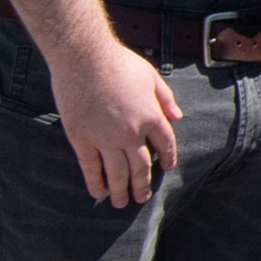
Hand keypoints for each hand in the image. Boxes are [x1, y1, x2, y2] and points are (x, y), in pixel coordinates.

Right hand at [52, 37, 182, 207]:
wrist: (83, 57)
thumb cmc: (119, 62)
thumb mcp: (151, 76)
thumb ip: (165, 98)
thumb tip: (178, 116)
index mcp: (152, 117)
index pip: (165, 145)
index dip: (168, 158)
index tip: (166, 168)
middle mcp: (131, 132)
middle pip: (141, 167)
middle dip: (143, 185)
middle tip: (142, 198)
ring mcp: (105, 137)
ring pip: (117, 172)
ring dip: (121, 190)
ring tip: (122, 203)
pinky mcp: (81, 137)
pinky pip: (90, 166)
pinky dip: (95, 182)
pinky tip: (98, 193)